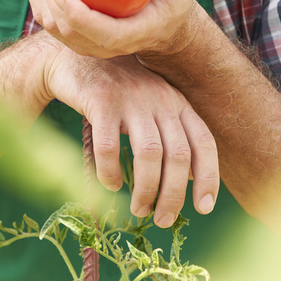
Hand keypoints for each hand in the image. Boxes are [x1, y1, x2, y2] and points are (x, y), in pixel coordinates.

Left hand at [27, 0, 203, 58]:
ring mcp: (85, 43)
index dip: (76, 16)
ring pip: (50, 24)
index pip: (98, 33)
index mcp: (129, 36)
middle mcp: (102, 46)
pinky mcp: (73, 34)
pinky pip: (46, 17)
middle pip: (66, 29)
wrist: (159, 27)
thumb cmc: (170, 2)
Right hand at [45, 49, 218, 225]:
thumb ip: (172, 132)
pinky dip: (111, 173)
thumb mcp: (151, 104)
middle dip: (172, 195)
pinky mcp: (101, 102)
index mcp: (176, 102)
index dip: (208, 177)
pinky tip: (110, 184)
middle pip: (176, 155)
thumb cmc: (115, 91)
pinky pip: (110, 148)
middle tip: (161, 220)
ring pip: (148, 154)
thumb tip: (192, 176)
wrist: (73, 60)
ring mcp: (130, 99)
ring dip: (145, 190)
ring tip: (138, 210)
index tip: (203, 207)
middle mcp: (159, 98)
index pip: (203, 142)